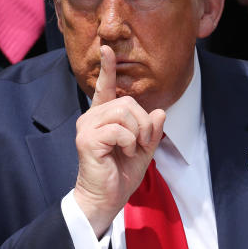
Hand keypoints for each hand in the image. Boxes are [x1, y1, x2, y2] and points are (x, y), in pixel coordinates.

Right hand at [72, 45, 165, 236]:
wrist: (106, 199)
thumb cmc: (120, 175)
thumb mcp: (143, 150)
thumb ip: (152, 130)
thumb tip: (161, 111)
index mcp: (103, 118)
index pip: (104, 87)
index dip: (107, 67)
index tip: (107, 49)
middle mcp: (91, 118)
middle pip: (127, 101)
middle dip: (144, 122)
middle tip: (142, 143)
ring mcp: (87, 127)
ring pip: (124, 112)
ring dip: (138, 132)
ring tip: (134, 148)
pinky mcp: (87, 139)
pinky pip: (119, 129)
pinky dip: (130, 142)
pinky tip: (125, 152)